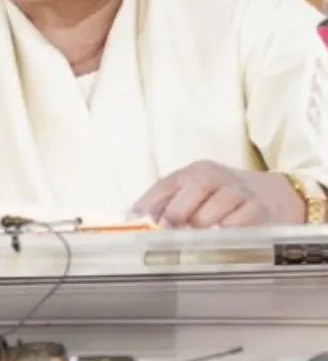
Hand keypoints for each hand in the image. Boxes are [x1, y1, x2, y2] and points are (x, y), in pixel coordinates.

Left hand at [131, 160, 304, 227]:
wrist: (274, 195)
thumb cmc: (223, 197)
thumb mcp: (197, 192)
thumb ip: (170, 202)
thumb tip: (138, 219)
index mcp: (196, 171)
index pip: (168, 182)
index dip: (150, 200)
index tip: (135, 217)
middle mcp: (216, 177)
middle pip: (194, 188)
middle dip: (177, 211)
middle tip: (168, 230)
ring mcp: (239, 191)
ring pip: (215, 207)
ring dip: (200, 225)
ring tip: (194, 237)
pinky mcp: (258, 209)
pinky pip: (238, 222)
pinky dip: (225, 231)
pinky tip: (219, 238)